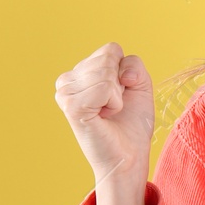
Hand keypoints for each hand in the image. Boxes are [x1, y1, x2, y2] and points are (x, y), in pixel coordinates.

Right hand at [54, 42, 155, 187]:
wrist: (130, 154)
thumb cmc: (132, 122)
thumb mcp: (139, 84)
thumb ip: (133, 63)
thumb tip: (121, 73)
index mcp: (79, 73)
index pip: (110, 49)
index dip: (125, 71)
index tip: (120, 94)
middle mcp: (67, 80)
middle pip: (108, 57)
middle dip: (121, 82)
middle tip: (114, 106)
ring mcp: (65, 93)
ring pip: (106, 70)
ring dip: (117, 94)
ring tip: (108, 112)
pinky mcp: (71, 106)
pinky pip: (104, 87)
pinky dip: (114, 102)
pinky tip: (104, 116)